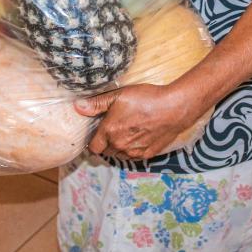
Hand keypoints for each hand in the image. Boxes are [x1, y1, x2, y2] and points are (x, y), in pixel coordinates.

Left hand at [77, 83, 197, 160]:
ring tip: (127, 132)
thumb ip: (96, 104)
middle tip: (114, 128)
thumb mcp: (118, 95)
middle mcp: (120, 145)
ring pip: (120, 155)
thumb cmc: (146, 98)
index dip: (93, 141)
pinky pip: (133, 156)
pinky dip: (133, 149)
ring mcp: (134, 152)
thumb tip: (77, 107)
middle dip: (106, 142)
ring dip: (119, 147)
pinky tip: (138, 136)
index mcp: (109, 131)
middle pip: (106, 151)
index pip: (93, 147)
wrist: (173, 108)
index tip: (97, 133)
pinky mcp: (147, 155)